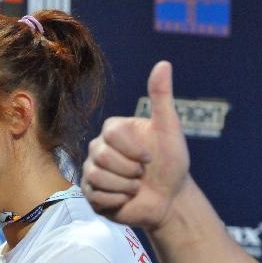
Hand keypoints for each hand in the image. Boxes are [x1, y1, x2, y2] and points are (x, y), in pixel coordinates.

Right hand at [81, 61, 190, 229]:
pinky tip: (127, 199)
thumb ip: (161, 97)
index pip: (111, 133)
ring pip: (97, 176)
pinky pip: (96, 195)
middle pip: (101, 156)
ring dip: (125, 186)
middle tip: (142, 174)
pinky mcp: (90, 194)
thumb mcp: (170, 129)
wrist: (170, 199)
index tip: (150, 157)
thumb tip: (163, 63)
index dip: (132, 148)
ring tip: (136, 187)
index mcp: (114, 131)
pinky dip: (117, 199)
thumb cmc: (170, 163)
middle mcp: (98, 149)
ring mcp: (92, 171)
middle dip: (130, 170)